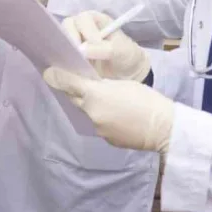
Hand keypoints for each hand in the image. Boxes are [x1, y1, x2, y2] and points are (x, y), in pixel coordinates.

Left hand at [44, 68, 174, 153]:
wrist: (163, 128)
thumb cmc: (146, 100)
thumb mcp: (123, 83)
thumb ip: (101, 83)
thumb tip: (87, 83)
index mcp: (96, 95)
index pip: (69, 84)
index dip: (57, 77)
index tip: (48, 72)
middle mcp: (92, 113)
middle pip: (75, 99)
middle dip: (73, 90)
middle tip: (74, 80)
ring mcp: (98, 129)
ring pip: (86, 112)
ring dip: (88, 105)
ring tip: (100, 98)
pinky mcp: (106, 139)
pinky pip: (97, 124)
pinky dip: (100, 117)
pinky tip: (113, 113)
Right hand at [62, 11, 150, 81]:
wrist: (128, 73)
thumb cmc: (126, 54)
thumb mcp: (120, 50)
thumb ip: (102, 49)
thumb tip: (81, 50)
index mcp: (95, 19)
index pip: (83, 19)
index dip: (86, 30)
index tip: (94, 43)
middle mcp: (81, 27)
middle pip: (67, 27)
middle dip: (71, 40)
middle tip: (78, 55)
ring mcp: (74, 42)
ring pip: (61, 41)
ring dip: (66, 52)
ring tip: (75, 64)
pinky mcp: (71, 56)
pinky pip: (62, 55)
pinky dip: (65, 62)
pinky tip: (72, 70)